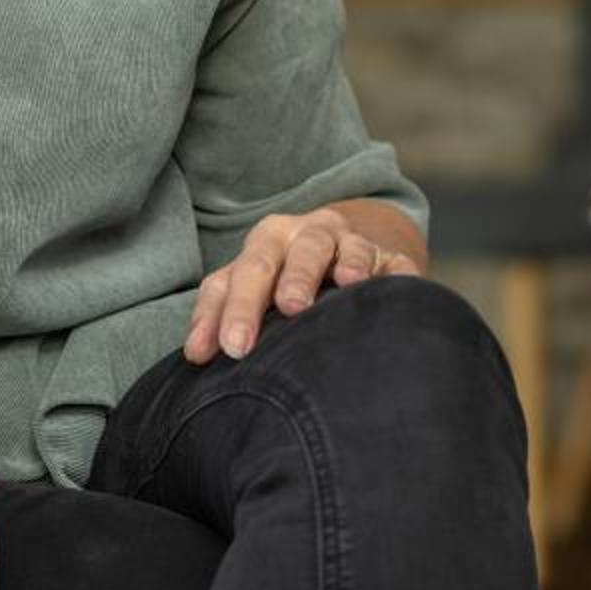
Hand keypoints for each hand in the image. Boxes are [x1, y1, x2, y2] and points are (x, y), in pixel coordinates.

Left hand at [182, 207, 418, 363]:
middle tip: (289, 308)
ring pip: (346, 247)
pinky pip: (395, 263)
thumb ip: (218, 312)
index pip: (245, 272)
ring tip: (343, 282)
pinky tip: (390, 288)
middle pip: (296, 252)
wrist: (345, 242)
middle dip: (293, 279)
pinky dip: (394, 275)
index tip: (231, 348)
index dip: (234, 308)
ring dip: (345, 262)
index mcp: (268, 241)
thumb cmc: (283, 275)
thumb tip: (195, 355)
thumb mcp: (249, 282)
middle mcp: (308, 234)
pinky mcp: (391, 257)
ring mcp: (353, 242)